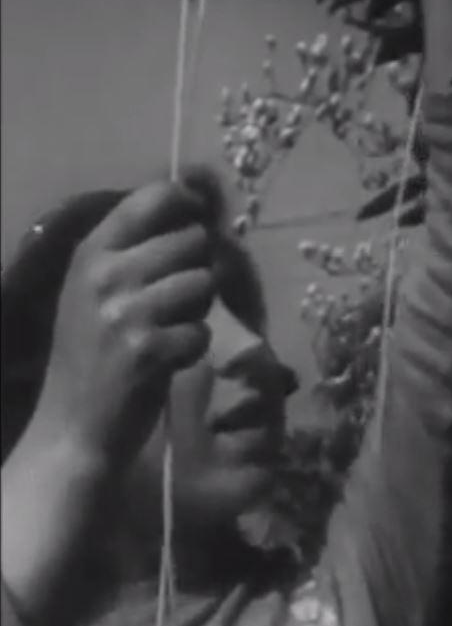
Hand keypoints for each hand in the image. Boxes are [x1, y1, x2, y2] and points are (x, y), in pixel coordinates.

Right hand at [33, 180, 217, 471]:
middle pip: (193, 240)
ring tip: (171, 329)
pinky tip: (169, 359)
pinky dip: (194, 347)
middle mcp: (105, 274)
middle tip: (179, 299)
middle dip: (200, 267)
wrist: (73, 427)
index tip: (198, 220)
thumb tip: (196, 209)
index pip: (154, 198)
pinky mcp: (148, 351)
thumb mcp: (98, 291)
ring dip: (199, 309)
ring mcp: (125, 313)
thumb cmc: (94, 354)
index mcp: (92, 252)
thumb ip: (138, 250)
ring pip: (204, 282)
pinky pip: (202, 329)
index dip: (189, 205)